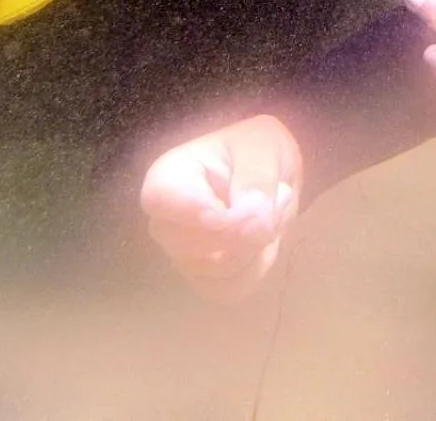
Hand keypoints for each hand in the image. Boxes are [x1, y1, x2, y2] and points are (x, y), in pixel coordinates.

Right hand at [139, 114, 302, 302]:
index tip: (237, 207)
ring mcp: (181, 255)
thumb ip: (256, 180)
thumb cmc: (255, 150)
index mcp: (168, 176)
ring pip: (217, 271)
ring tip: (268, 213)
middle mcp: (165, 221)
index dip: (202, 212)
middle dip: (244, 230)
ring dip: (258, 245)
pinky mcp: (203, 279)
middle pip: (191, 246)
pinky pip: (230, 288)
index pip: (160, 200)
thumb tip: (251, 223)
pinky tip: (263, 242)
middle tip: (274, 197)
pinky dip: (257, 267)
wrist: (270, 173)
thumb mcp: (262, 147)